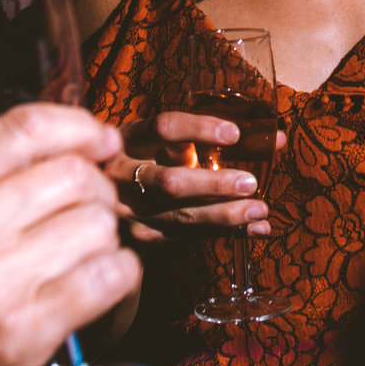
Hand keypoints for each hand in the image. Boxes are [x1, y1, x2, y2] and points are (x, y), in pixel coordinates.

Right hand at [0, 103, 138, 365]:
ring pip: (100, 225)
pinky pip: (110, 279)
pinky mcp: (24, 333)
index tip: (100, 142)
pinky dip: (122, 288)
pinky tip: (103, 303)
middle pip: (76, 175)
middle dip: (99, 194)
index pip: (24, 126)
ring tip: (91, 269)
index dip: (78, 127)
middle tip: (91, 223)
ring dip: (110, 245)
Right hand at [117, 111, 273, 238]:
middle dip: (214, 185)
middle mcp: (122, 176)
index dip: (199, 129)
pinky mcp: (142, 237)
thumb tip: (274, 136)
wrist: (90, 197)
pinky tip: (254, 229)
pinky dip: (224, 233)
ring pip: (179, 216)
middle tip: (251, 183)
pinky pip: (186, 236)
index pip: (163, 128)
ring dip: (225, 215)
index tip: (234, 133)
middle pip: (170, 182)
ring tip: (260, 211)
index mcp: (127, 138)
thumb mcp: (155, 135)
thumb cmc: (138, 154)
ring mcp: (129, 212)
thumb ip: (204, 133)